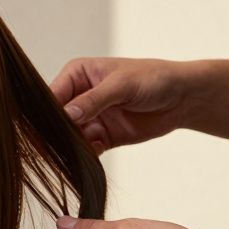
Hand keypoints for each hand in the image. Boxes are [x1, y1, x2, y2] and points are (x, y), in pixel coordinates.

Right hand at [49, 57, 189, 153]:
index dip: (47, 112)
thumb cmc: (154, 79)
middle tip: (58, 143)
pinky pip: (85, 148)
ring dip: (71, 145)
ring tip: (76, 150)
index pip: (52, 94)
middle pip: (57, 118)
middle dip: (57, 131)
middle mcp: (79, 95)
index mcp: (77, 74)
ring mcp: (89, 117)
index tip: (46, 128)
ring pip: (69, 135)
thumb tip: (67, 115)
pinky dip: (86, 154)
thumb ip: (93, 100)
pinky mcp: (101, 136)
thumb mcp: (122, 85)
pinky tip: (93, 152)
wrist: (182, 98)